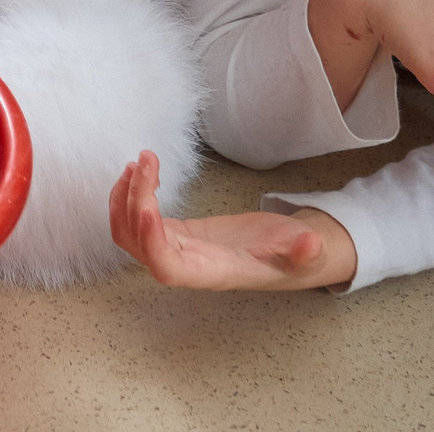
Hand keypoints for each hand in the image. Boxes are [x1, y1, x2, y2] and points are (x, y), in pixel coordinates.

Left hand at [110, 151, 355, 291]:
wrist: (295, 255)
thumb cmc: (299, 256)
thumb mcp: (308, 251)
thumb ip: (306, 250)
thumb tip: (310, 245)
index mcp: (216, 272)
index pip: (169, 268)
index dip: (152, 245)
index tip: (147, 210)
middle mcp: (191, 266)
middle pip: (141, 246)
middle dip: (133, 204)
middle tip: (144, 161)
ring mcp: (180, 250)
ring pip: (133, 235)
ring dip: (124, 201)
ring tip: (136, 164)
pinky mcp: (180, 235)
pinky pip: (142, 222)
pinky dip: (134, 198)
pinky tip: (142, 173)